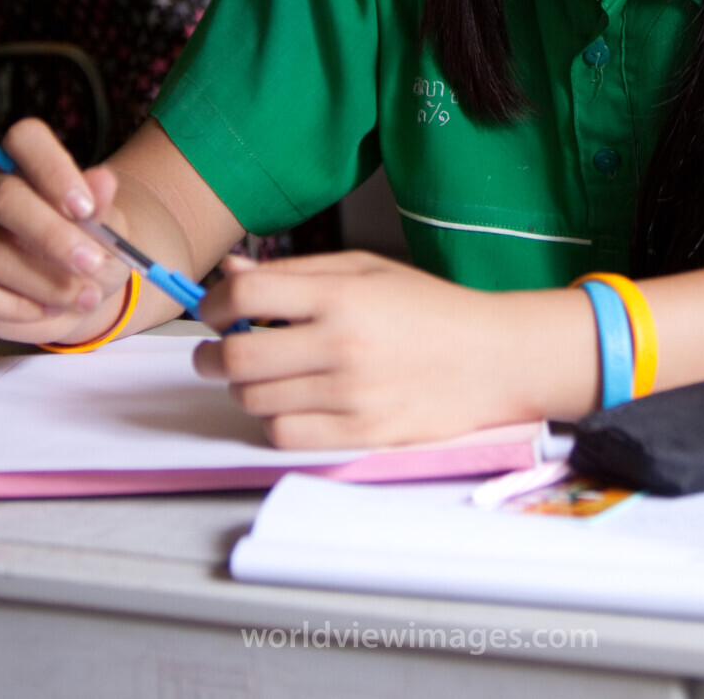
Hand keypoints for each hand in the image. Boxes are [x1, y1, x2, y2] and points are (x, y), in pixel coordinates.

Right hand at [0, 118, 131, 344]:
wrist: (75, 294)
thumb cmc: (89, 248)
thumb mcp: (106, 228)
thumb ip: (102, 206)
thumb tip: (104, 179)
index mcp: (21, 164)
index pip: (24, 139)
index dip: (54, 169)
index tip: (86, 208)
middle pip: (3, 197)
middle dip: (53, 235)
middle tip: (93, 262)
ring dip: (47, 282)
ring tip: (85, 296)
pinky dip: (19, 308)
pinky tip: (47, 309)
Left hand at [193, 250, 552, 448]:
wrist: (491, 357)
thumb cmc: (429, 307)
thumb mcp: (366, 269)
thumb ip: (296, 271)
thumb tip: (231, 272)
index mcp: (341, 293)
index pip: (245, 295)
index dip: (213, 303)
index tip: (213, 310)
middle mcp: (340, 343)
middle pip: (238, 357)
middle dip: (211, 355)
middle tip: (216, 350)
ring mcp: (349, 393)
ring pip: (254, 400)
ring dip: (244, 388)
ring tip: (261, 375)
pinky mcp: (360, 433)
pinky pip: (283, 435)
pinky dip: (272, 420)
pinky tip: (287, 402)